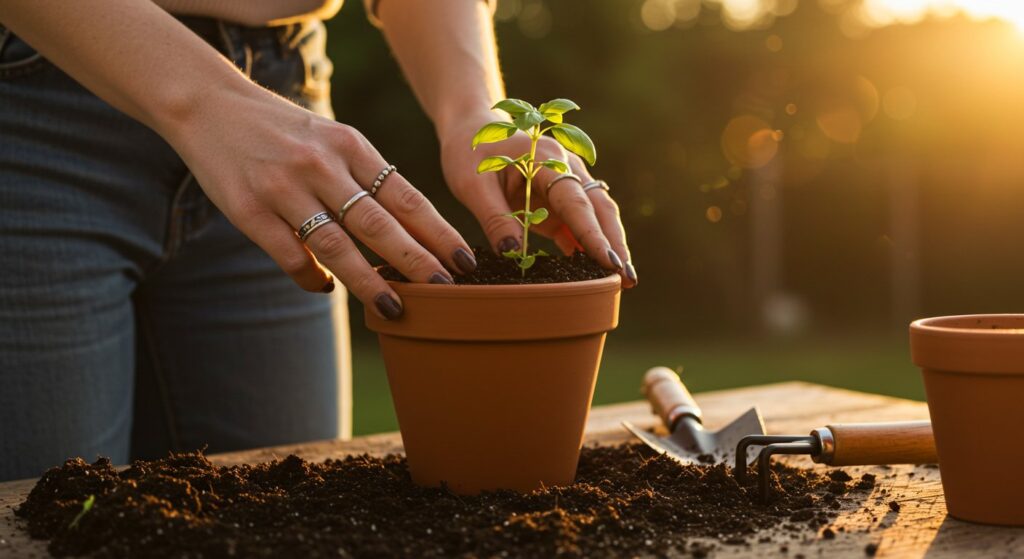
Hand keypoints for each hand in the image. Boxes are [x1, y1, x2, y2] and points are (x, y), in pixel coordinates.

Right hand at [163, 86, 476, 318]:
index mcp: (349, 145)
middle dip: (416, 259)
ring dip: (368, 280)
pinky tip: (328, 289)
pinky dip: (311, 276)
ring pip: (336, 243)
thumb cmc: (281, 128)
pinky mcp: (248, 209)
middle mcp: (321, 165)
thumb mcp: (330, 136)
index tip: (464, 259)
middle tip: (446, 289)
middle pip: (378, 222)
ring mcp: (284, 187)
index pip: (404, 196)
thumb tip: (406, 229)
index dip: (437, 231)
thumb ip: (363, 176)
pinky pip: (289, 254)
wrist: (208, 104)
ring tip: (395, 306)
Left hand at [439, 112, 636, 287]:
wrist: (472, 130)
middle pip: (599, 208)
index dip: (593, 234)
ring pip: (596, 217)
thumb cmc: (470, 152)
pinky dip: (587, 247)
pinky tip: (594, 273)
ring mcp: (565, 185)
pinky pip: (578, 226)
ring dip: (608, 246)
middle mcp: (565, 169)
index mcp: (546, 160)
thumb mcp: (473, 185)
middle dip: (615, 243)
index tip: (610, 262)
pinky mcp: (556, 202)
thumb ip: (495, 219)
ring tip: (622, 281)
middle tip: (628, 279)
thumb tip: (514, 255)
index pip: (576, 201)